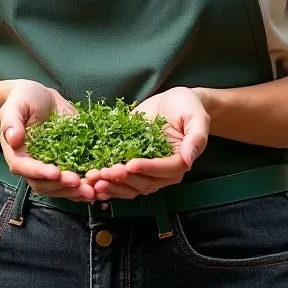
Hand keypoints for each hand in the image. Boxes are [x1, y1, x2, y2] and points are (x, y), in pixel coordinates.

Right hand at [0, 80, 97, 201]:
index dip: (40, 172)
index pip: (25, 168)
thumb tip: (14, 139)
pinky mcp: (65, 165)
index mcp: (17, 153)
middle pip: (43, 184)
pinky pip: (72, 183)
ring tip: (92, 190)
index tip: (56, 172)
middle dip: (61, 185)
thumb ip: (12, 122)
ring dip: (74, 192)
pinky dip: (83, 188)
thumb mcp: (16, 105)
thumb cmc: (24, 99)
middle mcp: (32, 166)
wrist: (41, 98)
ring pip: (58, 188)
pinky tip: (98, 188)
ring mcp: (49, 168)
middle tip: (79, 182)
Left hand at [85, 86, 209, 200]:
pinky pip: (118, 178)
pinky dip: (104, 181)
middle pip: (143, 182)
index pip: (163, 170)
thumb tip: (189, 158)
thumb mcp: (197, 118)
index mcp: (179, 162)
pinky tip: (89, 180)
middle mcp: (162, 171)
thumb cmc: (188, 107)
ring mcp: (145, 169)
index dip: (147, 169)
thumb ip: (196, 138)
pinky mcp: (130, 162)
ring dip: (110, 184)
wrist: (174, 101)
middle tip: (104, 172)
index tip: (130, 164)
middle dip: (122, 179)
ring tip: (93, 178)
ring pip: (128, 186)